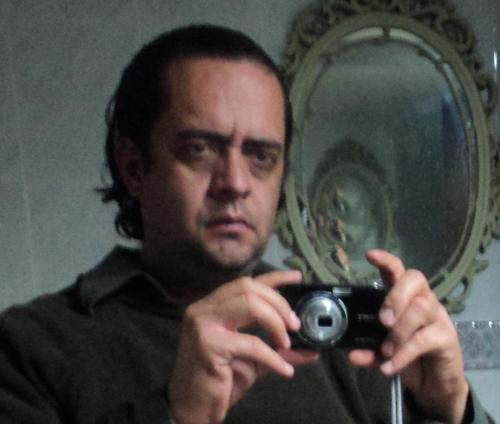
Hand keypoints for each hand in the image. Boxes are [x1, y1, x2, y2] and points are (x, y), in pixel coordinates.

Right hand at [168, 270, 318, 423]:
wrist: (192, 407)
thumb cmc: (219, 381)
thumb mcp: (254, 360)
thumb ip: (278, 349)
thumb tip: (311, 349)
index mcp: (213, 306)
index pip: (246, 283)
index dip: (274, 277)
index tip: (297, 277)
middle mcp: (204, 308)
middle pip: (249, 288)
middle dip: (278, 303)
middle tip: (294, 324)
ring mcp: (203, 324)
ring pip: (250, 304)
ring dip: (276, 321)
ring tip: (286, 342)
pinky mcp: (209, 345)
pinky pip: (251, 343)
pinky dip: (273, 357)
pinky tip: (284, 370)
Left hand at [349, 250, 468, 423]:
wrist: (435, 381)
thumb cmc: (407, 353)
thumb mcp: (383, 350)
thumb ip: (369, 349)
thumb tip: (351, 354)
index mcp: (403, 296)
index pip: (397, 269)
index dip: (385, 260)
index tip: (369, 255)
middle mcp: (422, 299)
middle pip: (415, 279)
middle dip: (396, 296)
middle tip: (383, 320)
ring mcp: (437, 316)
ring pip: (421, 308)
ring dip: (400, 331)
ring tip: (386, 350)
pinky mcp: (447, 337)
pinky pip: (424, 339)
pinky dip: (403, 354)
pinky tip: (390, 366)